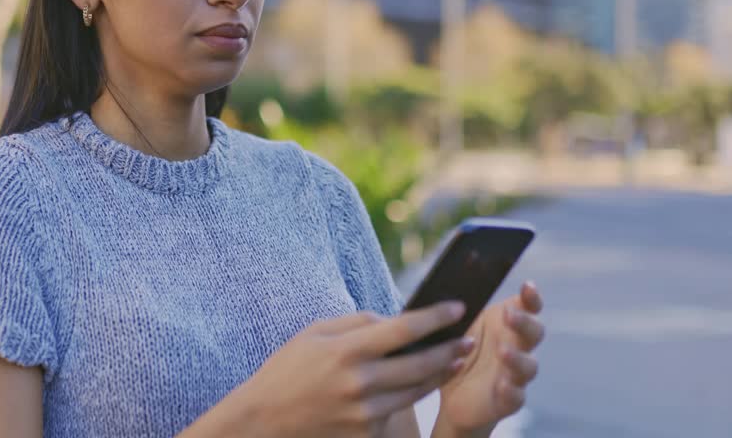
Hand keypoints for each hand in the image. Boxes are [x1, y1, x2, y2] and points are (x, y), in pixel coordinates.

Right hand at [233, 302, 476, 437]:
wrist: (263, 421)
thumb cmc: (287, 370)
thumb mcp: (314, 333)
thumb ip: (356, 322)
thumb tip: (393, 320)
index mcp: (345, 351)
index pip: (403, 329)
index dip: (435, 317)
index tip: (458, 307)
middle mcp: (359, 383)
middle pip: (419, 364)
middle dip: (449, 349)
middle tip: (468, 339)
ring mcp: (364, 413)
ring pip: (416, 391)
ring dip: (440, 374)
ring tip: (456, 359)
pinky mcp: (365, 435)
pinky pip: (396, 412)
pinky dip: (409, 396)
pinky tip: (422, 383)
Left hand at [436, 281, 544, 434]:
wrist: (445, 393)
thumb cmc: (454, 349)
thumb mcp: (453, 325)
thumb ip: (457, 307)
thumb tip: (451, 282)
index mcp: (505, 324)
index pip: (529, 307)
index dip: (532, 297)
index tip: (527, 286)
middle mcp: (516, 346)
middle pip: (534, 332)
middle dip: (524, 322)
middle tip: (508, 315)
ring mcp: (514, 374)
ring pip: (529, 366)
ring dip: (518, 358)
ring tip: (503, 351)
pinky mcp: (506, 400)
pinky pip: (517, 397)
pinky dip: (512, 391)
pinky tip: (503, 385)